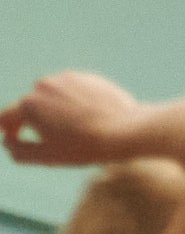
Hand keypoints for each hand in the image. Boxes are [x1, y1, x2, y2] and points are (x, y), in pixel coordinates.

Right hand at [0, 72, 141, 165]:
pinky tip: (90, 117)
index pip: (7, 116)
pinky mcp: (85, 77)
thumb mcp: (49, 156)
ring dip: (58, 110)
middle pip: (31, 105)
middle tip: (53, 137)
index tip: (14, 137)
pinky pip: (74, 91)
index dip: (8, 129)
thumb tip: (7, 143)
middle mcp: (42, 86)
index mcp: (28, 105)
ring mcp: (64, 78)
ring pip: (54, 96)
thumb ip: (20, 151)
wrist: (125, 131)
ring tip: (77, 129)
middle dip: (37, 121)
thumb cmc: (85, 148)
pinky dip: (77, 102)